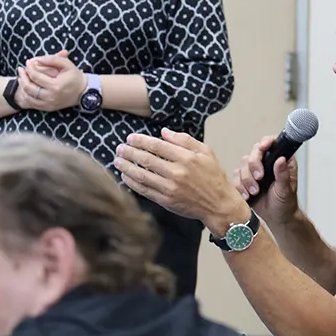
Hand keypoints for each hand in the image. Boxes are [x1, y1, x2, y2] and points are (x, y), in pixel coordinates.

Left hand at [16, 50, 85, 112]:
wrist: (83, 92)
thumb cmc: (75, 76)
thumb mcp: (66, 64)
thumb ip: (52, 59)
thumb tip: (36, 60)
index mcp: (55, 86)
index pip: (36, 76)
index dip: (29, 68)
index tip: (28, 62)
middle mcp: (50, 97)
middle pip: (29, 87)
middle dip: (22, 77)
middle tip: (21, 69)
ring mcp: (49, 104)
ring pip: (28, 96)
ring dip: (23, 86)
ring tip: (22, 77)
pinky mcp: (48, 108)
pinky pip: (33, 103)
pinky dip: (27, 95)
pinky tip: (27, 87)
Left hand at [114, 129, 249, 235]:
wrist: (218, 204)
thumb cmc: (213, 176)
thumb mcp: (206, 152)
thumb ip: (184, 140)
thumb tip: (164, 132)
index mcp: (186, 158)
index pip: (157, 146)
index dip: (141, 141)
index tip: (130, 138)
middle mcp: (177, 172)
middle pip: (146, 159)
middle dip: (130, 152)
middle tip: (120, 148)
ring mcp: (170, 188)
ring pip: (142, 175)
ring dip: (127, 167)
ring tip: (117, 161)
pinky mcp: (166, 201)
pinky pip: (145, 191)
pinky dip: (132, 183)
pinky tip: (125, 177)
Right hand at [233, 136, 298, 224]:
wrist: (276, 217)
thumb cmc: (286, 202)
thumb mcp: (286, 190)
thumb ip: (283, 175)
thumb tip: (281, 160)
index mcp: (280, 161)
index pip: (273, 143)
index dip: (266, 142)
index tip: (262, 148)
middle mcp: (267, 162)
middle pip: (254, 152)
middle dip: (254, 165)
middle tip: (259, 178)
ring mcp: (255, 171)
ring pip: (243, 165)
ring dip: (247, 179)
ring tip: (255, 192)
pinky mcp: (245, 180)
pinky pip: (236, 177)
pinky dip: (240, 186)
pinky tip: (247, 196)